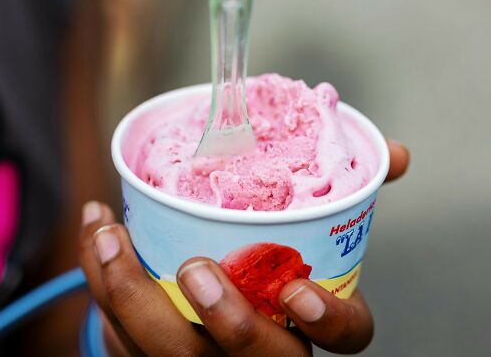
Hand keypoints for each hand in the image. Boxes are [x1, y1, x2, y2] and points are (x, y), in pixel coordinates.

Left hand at [79, 139, 408, 355]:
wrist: (213, 325)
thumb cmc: (269, 269)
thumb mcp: (312, 234)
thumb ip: (346, 192)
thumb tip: (394, 153)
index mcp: (307, 324)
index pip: (344, 339)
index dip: (328, 322)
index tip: (298, 290)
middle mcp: (261, 355)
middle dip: (223, 318)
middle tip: (195, 267)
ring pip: (170, 354)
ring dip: (129, 292)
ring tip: (108, 233)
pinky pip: (123, 339)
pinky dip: (103, 287)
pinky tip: (97, 239)